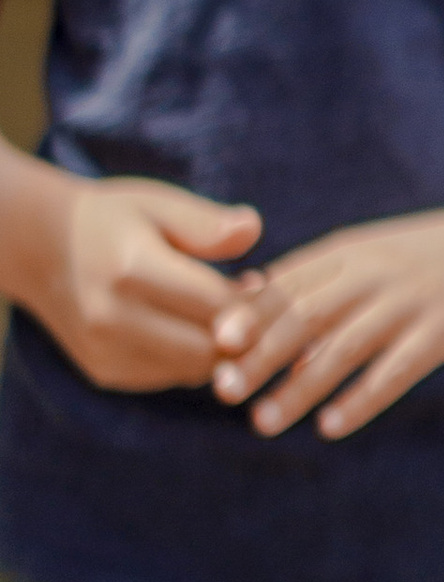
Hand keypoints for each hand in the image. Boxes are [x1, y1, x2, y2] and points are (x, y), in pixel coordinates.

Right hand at [16, 176, 262, 390]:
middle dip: (241, 332)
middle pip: (209, 349)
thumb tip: (253, 230)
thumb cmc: (114, 220)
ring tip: (223, 312)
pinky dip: (191, 360)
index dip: (251, 301)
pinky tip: (193, 327)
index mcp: (132, 270)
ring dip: (219, 350)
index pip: (216, 306)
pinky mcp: (105, 372)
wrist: (45, 251)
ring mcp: (105, 351)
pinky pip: (170, 377)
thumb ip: (206, 222)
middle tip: (250, 304)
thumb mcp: (159, 204)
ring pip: (193, 371)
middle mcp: (113, 319)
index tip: (260, 282)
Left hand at [207, 182, 443, 438]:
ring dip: (298, 387)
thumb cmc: (443, 252)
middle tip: (220, 392)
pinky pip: (395, 369)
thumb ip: (326, 275)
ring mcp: (411, 299)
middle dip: (256, 355)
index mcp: (352, 249)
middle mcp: (374, 270)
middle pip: (302, 315)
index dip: (242, 318)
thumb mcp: (380, 250)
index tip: (201, 350)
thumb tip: (256, 304)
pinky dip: (361, 399)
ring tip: (264, 422)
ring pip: (341, 347)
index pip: (284, 284)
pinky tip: (334, 426)